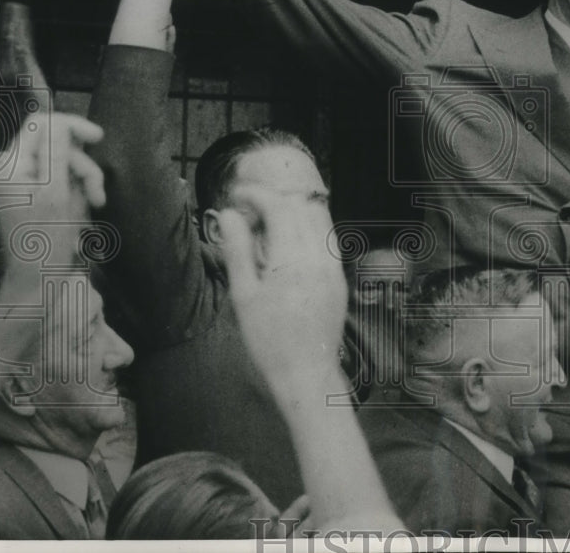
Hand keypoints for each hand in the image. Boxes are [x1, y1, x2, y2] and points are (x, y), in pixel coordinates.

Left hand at [0, 113, 105, 292]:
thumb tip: (64, 123)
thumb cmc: (46, 241)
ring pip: (67, 164)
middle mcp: (15, 169)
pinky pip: (66, 181)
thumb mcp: (56, 192)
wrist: (38, 282)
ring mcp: (27, 183)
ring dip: (86, 182)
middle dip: (83, 166)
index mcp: (11, 165)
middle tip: (98, 193)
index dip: (72, 126)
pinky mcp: (39, 195)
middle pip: (59, 145)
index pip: (42, 124)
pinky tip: (84, 211)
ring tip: (94, 206)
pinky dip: (80, 193)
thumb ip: (58, 152)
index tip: (100, 137)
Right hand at [217, 187, 347, 385]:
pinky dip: (308, 229)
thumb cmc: (269, 340)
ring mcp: (334, 266)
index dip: (257, 194)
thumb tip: (229, 214)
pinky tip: (289, 243)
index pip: (279, 206)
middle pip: (300, 207)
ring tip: (266, 226)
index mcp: (293, 259)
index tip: (237, 195)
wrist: (306, 374)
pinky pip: (327, 239)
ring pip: (318, 220)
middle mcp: (320, 257)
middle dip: (273, 200)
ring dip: (293, 212)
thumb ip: (237, 249)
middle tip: (248, 213)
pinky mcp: (340, 277)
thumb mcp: (243, 295)